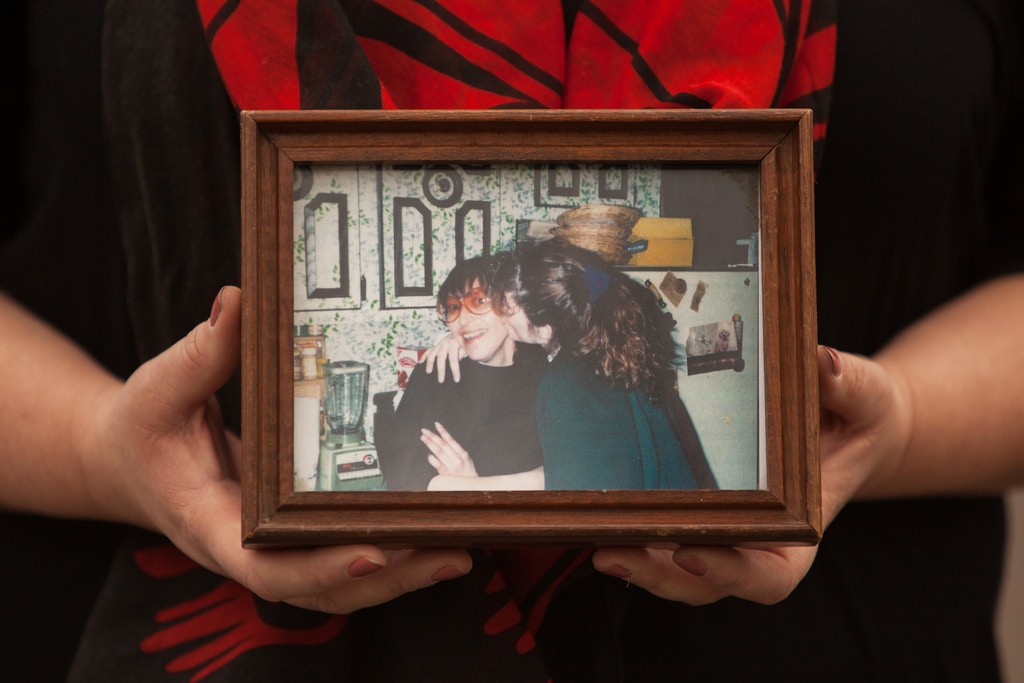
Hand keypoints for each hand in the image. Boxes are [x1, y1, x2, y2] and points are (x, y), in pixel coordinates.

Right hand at [85, 286, 471, 613]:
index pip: (265, 569)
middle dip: (388, 577)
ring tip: (460, 550)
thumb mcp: (157, 390)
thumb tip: (239, 299)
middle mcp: (247, 551)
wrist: (133, 462)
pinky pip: (343, 557)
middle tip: (449, 553)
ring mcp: (274, 550)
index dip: (320, 568)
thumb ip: (199, 354)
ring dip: (401, 574)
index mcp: (210, 526)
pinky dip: (391, 556)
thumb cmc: (144, 428)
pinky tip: (435, 534)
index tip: (372, 553)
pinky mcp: (294, 536)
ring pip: (341, 584)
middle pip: (322, 588)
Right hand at [421, 333, 465, 382]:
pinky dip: (423, 356)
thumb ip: (463, 353)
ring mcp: (438, 344)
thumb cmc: (464, 343)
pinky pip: (428, 351)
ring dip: (429, 363)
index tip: (456, 380)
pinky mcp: (435, 346)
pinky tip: (420, 363)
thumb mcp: (466, 347)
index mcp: (454, 344)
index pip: (454, 359)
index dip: (455, 370)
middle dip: (441, 370)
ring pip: (432, 354)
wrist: (459, 331)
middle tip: (441, 381)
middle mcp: (444, 343)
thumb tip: (461, 359)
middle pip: (441, 358)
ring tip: (428, 372)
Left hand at [423, 422, 477, 477]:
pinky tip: (429, 455)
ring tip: (423, 438)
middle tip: (424, 431)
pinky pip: (437, 464)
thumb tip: (443, 442)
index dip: (443, 431)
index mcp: (463, 454)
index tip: (436, 424)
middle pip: (442, 445)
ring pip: (438, 452)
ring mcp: (451, 467)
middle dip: (432, 436)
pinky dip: (432, 458)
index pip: (450, 440)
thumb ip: (456, 452)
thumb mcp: (466, 460)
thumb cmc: (467, 473)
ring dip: (430, 444)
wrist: (471, 489)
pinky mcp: (446, 475)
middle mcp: (457, 459)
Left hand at [593, 345, 911, 604]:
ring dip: (633, 561)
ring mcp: (722, 532)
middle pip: (704, 584)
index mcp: (801, 530)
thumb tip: (823, 361)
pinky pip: (659, 533)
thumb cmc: (859, 415)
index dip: (728, 572)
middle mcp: (757, 543)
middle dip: (657, 575)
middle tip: (612, 551)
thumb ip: (850, 385)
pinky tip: (595, 513)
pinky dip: (629, 529)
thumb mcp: (866, 396)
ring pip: (673, 569)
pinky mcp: (697, 511)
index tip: (690, 551)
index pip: (768, 575)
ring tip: (592, 538)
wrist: (844, 419)